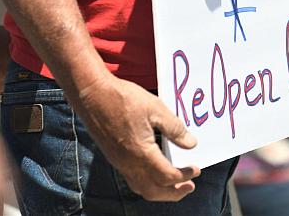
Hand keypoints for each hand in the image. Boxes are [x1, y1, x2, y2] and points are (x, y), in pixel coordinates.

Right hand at [75, 74, 200, 201]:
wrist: (92, 94)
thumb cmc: (124, 99)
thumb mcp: (156, 109)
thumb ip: (175, 129)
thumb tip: (191, 144)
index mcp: (141, 153)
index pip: (167, 176)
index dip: (184, 176)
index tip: (196, 170)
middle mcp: (128, 163)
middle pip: (154, 191)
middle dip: (174, 193)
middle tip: (190, 187)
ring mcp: (119, 162)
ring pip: (142, 188)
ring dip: (161, 191)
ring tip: (176, 185)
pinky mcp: (113, 157)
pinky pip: (132, 180)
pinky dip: (148, 184)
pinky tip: (155, 173)